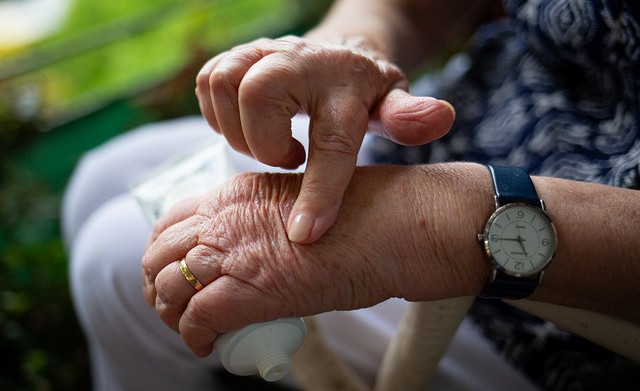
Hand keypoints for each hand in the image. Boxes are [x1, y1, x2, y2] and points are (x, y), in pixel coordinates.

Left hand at [141, 164, 489, 356]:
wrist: (391, 226)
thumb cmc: (361, 216)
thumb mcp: (296, 201)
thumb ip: (263, 220)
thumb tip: (255, 250)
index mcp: (235, 192)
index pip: (172, 218)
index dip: (166, 250)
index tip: (177, 269)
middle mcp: (223, 217)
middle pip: (159, 253)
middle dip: (159, 283)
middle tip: (176, 305)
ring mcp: (230, 252)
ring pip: (167, 287)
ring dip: (171, 314)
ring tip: (189, 329)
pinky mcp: (245, 290)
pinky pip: (195, 319)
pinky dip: (194, 338)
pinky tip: (206, 345)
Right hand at [195, 36, 455, 242]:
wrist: (335, 54)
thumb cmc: (363, 92)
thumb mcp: (392, 103)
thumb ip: (408, 116)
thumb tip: (442, 117)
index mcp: (345, 82)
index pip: (331, 140)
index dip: (319, 191)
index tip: (305, 235)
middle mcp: (300, 59)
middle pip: (259, 95)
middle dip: (264, 143)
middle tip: (290, 158)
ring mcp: (262, 51)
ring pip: (224, 85)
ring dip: (239, 130)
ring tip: (270, 145)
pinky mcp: (235, 56)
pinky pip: (208, 82)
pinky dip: (219, 115)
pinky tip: (249, 128)